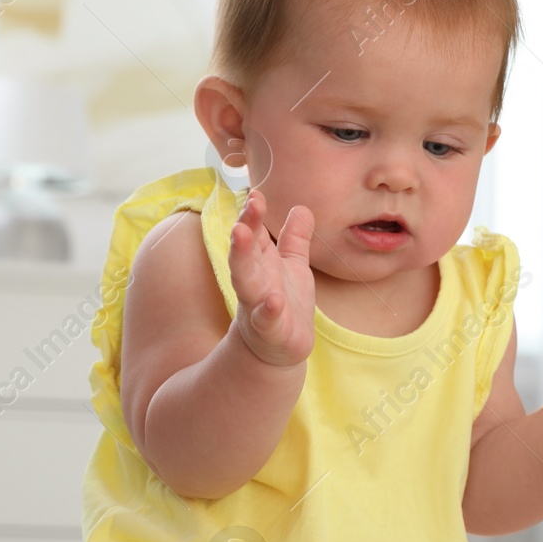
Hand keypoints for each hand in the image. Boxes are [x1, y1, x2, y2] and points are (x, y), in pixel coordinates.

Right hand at [228, 189, 314, 366]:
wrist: (279, 348)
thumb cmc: (285, 302)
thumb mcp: (293, 266)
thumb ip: (296, 239)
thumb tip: (301, 207)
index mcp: (260, 262)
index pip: (253, 234)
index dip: (253, 214)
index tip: (255, 193)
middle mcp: (254, 280)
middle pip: (244, 252)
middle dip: (244, 229)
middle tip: (248, 205)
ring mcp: (258, 305)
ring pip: (245, 281)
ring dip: (242, 258)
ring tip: (241, 234)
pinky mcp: (271, 330)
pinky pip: (267, 319)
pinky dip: (268, 310)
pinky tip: (274, 300)